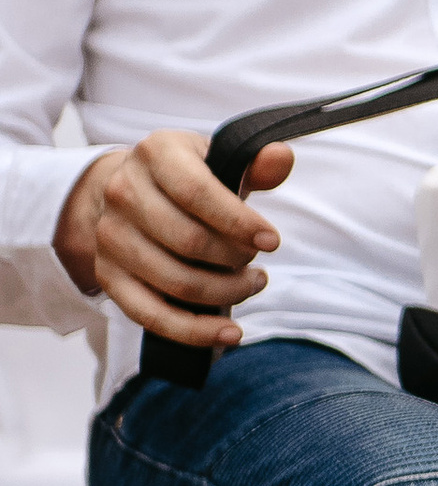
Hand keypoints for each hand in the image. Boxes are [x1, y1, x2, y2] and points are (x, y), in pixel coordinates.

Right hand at [56, 131, 295, 348]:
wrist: (131, 192)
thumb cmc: (188, 179)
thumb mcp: (220, 160)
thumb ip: (254, 164)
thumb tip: (281, 157)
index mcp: (155, 152)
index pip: (196, 192)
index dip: (238, 221)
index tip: (271, 241)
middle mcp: (123, 192)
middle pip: (187, 241)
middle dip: (235, 260)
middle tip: (257, 264)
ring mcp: (110, 236)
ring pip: (174, 281)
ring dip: (224, 293)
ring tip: (251, 285)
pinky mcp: (108, 275)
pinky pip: (150, 315)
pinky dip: (193, 331)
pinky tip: (228, 333)